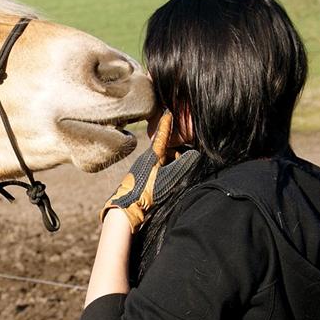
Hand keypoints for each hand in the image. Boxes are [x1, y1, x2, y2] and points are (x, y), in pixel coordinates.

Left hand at [100, 111, 201, 230]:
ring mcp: (141, 167)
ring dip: (171, 165)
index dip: (167, 124)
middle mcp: (145, 158)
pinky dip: (164, 172)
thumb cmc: (147, 193)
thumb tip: (194, 154)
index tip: (168, 111)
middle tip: (182, 163)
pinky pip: (156, 168)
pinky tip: (165, 183)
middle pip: (166, 150)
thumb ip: (182, 165)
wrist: (126, 208)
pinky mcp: (140, 176)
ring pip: (161, 160)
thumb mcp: (168, 178)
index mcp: (152, 156)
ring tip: (172, 177)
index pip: (163, 136)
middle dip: (176, 154)